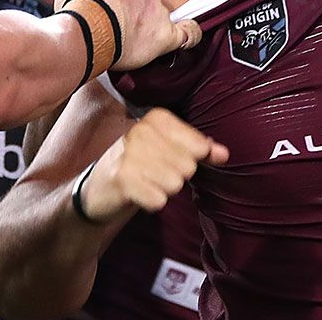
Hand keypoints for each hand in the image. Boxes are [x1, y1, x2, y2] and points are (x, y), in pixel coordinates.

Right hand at [56, 0, 201, 71]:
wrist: (86, 28)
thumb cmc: (76, 8)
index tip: (121, 2)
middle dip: (137, 10)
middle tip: (120, 25)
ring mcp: (159, 12)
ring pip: (161, 17)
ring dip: (150, 26)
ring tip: (131, 40)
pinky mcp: (164, 35)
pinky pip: (187, 34)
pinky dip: (190, 35)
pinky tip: (190, 36)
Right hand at [79, 108, 228, 222]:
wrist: (96, 190)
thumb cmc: (140, 166)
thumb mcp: (170, 150)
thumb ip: (199, 149)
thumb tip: (224, 154)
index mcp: (157, 118)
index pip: (199, 146)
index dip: (193, 160)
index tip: (174, 160)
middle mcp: (141, 131)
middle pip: (189, 166)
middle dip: (177, 177)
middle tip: (155, 174)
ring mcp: (129, 154)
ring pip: (175, 184)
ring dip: (164, 190)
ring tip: (147, 183)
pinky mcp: (121, 179)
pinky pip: (159, 199)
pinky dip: (153, 202)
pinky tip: (139, 195)